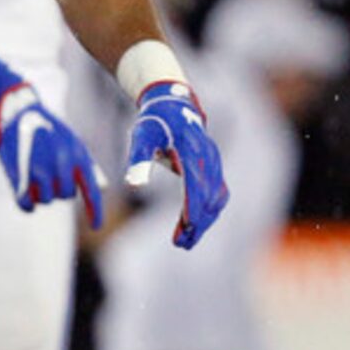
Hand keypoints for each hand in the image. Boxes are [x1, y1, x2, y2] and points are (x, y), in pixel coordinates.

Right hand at [0, 83, 104, 224]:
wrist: (15, 113)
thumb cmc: (47, 128)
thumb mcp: (73, 141)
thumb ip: (88, 166)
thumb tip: (102, 188)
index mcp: (78, 156)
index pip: (91, 192)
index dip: (95, 212)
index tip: (96, 227)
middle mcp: (61, 166)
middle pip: (65, 196)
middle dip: (58, 188)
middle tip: (47, 171)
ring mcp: (39, 173)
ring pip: (47, 200)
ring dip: (41, 192)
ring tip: (33, 172)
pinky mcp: (19, 178)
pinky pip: (28, 205)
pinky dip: (27, 203)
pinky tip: (25, 194)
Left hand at [123, 80, 228, 248]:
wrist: (173, 105)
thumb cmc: (153, 123)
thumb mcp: (140, 138)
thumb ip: (137, 160)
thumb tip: (132, 185)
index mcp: (190, 150)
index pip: (195, 185)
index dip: (192, 209)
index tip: (185, 229)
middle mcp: (208, 157)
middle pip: (208, 196)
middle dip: (197, 222)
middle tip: (181, 244)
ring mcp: (215, 163)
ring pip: (216, 198)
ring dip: (204, 221)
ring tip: (186, 241)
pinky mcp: (215, 168)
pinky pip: (217, 193)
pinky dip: (209, 212)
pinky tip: (195, 227)